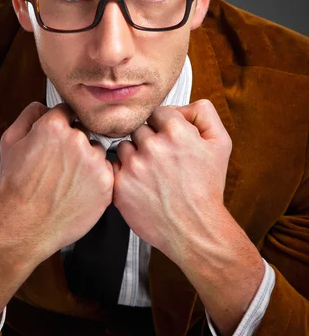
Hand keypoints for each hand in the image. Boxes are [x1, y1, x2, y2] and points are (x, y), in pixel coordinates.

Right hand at [0, 102, 113, 267]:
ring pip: (96, 151)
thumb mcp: (10, 142)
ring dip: (87, 161)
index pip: (67, 111)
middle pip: (84, 131)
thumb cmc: (15, 188)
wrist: (25, 226)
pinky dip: (96, 179)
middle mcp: (77, 140)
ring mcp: (94, 162)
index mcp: (54, 126)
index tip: (59, 137)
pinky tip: (78, 189)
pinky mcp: (106, 183)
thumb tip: (43, 106)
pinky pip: (106, 171)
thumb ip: (28, 116)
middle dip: (74, 143)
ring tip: (68, 180)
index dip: (61, 125)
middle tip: (59, 165)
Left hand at [112, 99, 231, 262]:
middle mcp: (153, 146)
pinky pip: (114, 167)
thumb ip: (204, 113)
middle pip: (139, 129)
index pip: (157, 113)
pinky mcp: (120, 186)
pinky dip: (124, 174)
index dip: (163, 127)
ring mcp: (134, 167)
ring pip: (124, 147)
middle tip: (162, 161)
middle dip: (149, 141)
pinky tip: (140, 184)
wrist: (194, 230)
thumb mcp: (220, 143)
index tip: (168, 142)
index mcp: (176, 132)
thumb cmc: (207, 189)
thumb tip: (183, 105)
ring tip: (151, 174)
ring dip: (134, 157)